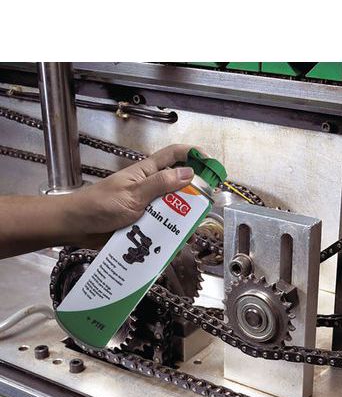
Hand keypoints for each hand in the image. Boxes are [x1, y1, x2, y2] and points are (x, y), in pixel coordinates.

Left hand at [66, 144, 194, 247]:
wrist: (76, 227)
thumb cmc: (98, 205)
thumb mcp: (133, 194)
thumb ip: (160, 184)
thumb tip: (189, 173)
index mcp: (146, 173)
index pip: (174, 155)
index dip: (193, 154)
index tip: (211, 164)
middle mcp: (150, 188)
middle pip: (179, 185)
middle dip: (194, 193)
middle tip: (205, 204)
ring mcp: (147, 206)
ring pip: (173, 209)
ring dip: (182, 218)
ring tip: (191, 228)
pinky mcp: (143, 224)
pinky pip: (162, 227)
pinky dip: (171, 233)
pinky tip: (176, 242)